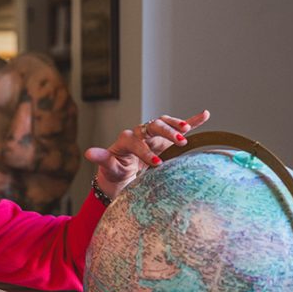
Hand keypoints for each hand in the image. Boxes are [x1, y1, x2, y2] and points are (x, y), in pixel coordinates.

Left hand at [84, 110, 209, 199]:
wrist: (122, 176)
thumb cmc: (114, 172)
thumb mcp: (108, 167)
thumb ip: (101, 158)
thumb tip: (88, 152)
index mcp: (126, 140)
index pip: (136, 140)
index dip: (146, 151)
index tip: (156, 164)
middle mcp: (140, 133)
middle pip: (153, 126)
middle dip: (166, 133)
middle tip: (179, 143)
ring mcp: (153, 135)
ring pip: (165, 123)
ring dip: (176, 126)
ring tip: (187, 132)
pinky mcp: (164, 140)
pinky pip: (179, 127)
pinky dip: (192, 121)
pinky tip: (204, 115)